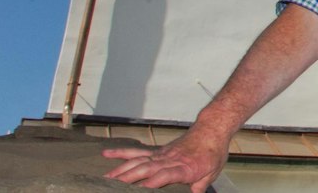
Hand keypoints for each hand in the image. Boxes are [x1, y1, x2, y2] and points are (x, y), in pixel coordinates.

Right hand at [102, 131, 227, 190]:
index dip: (151, 183)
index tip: (138, 190)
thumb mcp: (211, 174)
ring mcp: (161, 154)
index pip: (164, 175)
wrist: (212, 129)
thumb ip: (198, 188)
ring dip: (120, 169)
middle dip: (127, 178)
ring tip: (104, 178)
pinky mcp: (157, 151)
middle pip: (145, 168)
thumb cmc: (213, 153)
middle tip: (110, 186)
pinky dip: (121, 153)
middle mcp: (169, 160)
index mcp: (184, 167)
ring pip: (138, 161)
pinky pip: (137, 152)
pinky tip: (106, 154)